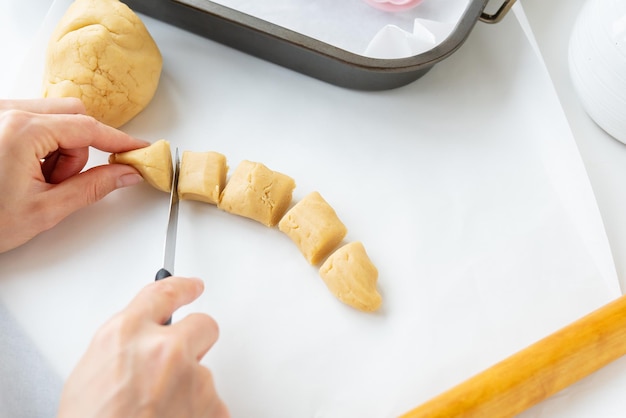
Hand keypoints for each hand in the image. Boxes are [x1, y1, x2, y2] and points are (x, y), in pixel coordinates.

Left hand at [0, 98, 148, 252]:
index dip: (119, 140)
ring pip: (52, 118)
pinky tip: (22, 170)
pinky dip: (39, 144)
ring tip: (34, 180)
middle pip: (72, 116)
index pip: (88, 128)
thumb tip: (124, 173)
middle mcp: (5, 114)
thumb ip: (94, 187)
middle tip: (61, 182)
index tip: (137, 148)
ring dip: (57, 148)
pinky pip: (31, 120)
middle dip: (77, 150)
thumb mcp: (47, 209)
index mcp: (20, 131)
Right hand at [58, 276, 228, 417]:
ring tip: (159, 413)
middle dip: (196, 339)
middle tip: (181, 360)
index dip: (181, 286)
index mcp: (126, 334)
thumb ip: (124, 347)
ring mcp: (193, 377)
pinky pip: (212, 403)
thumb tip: (140, 344)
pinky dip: (198, 414)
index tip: (191, 286)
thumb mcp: (91, 372)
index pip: (164, 293)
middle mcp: (165, 348)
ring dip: (189, 388)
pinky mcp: (212, 406)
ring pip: (205, 372)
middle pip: (203, 324)